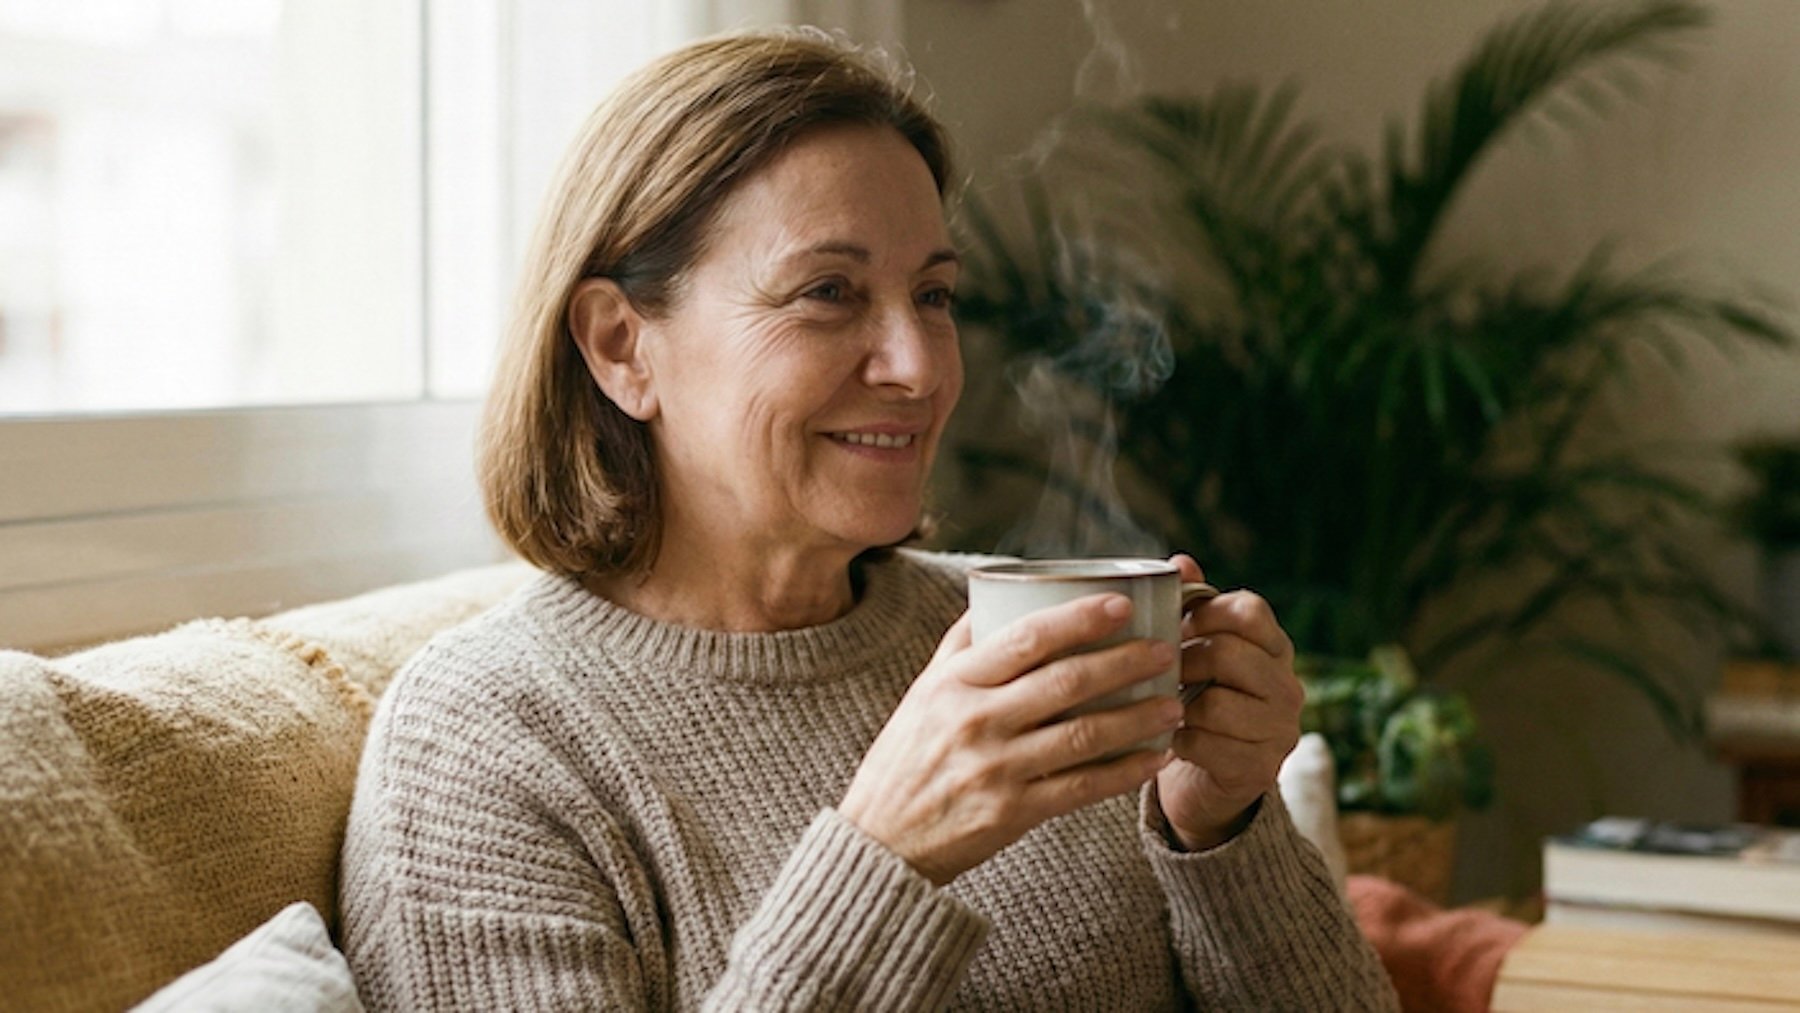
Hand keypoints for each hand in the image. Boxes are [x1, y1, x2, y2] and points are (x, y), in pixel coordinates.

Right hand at [840, 594, 1182, 885]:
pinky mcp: (1012, 813)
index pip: (1024, 638)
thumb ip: (960, 646)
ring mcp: (995, 769)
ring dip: (1137, 718)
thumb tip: (995, 590)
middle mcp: (975, 721)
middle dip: (1124, 662)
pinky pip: (1081, 788)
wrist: (881, 843)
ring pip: (1082, 735)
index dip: (1078, 618)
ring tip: (1174, 703)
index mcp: (954, 684)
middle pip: (1064, 682)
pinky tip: (1154, 757)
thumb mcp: (921, 693)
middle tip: (1166, 649)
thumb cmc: (906, 758)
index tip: (1121, 604)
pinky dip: (1124, 772)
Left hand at [1156, 554, 1303, 851]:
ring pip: (1216, 704)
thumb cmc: (1199, 702)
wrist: (1207, 781)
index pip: (1251, 611)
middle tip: (1159, 670)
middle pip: (1229, 654)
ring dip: (1178, 705)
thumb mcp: (1197, 653)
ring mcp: (1279, 731)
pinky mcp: (1259, 769)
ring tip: (1161, 706)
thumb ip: (1193, 608)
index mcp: (1274, 649)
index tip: (1176, 623)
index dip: (1207, 611)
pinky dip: (1179, 741)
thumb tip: (1181, 561)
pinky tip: (1169, 740)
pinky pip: (1208, 746)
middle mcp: (1287, 687)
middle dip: (1184, 661)